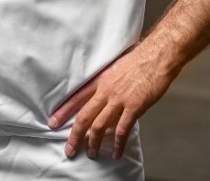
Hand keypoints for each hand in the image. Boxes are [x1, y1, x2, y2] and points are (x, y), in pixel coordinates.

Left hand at [47, 42, 175, 159]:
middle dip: (75, 135)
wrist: (157, 55)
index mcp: (100, 80)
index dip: (63, 112)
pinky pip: (123, 129)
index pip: (76, 98)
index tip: (52, 123)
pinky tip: (117, 152)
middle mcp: (106, 90)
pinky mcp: (134, 106)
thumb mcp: (115, 67)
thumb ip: (107, 82)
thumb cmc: (139, 59)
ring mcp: (119, 99)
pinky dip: (118, 144)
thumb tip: (103, 93)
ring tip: (92, 154)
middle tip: (70, 149)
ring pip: (100, 125)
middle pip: (84, 116)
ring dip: (94, 143)